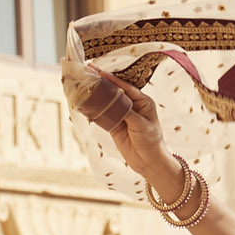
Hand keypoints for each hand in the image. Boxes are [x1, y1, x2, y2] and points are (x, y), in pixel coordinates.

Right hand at [92, 68, 185, 200]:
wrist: (150, 163)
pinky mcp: (114, 125)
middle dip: (101, 81)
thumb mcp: (140, 124)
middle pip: (114, 90)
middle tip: (87, 71)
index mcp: (142, 101)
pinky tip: (83, 101)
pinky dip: (93, 109)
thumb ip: (126, 111)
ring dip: (95, 93)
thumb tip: (112, 100)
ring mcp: (122, 115)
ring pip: (106, 101)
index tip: (99, 71)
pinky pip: (102, 114)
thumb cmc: (151, 141)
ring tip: (82, 82)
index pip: (125, 86)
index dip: (111, 78)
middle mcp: (132, 105)